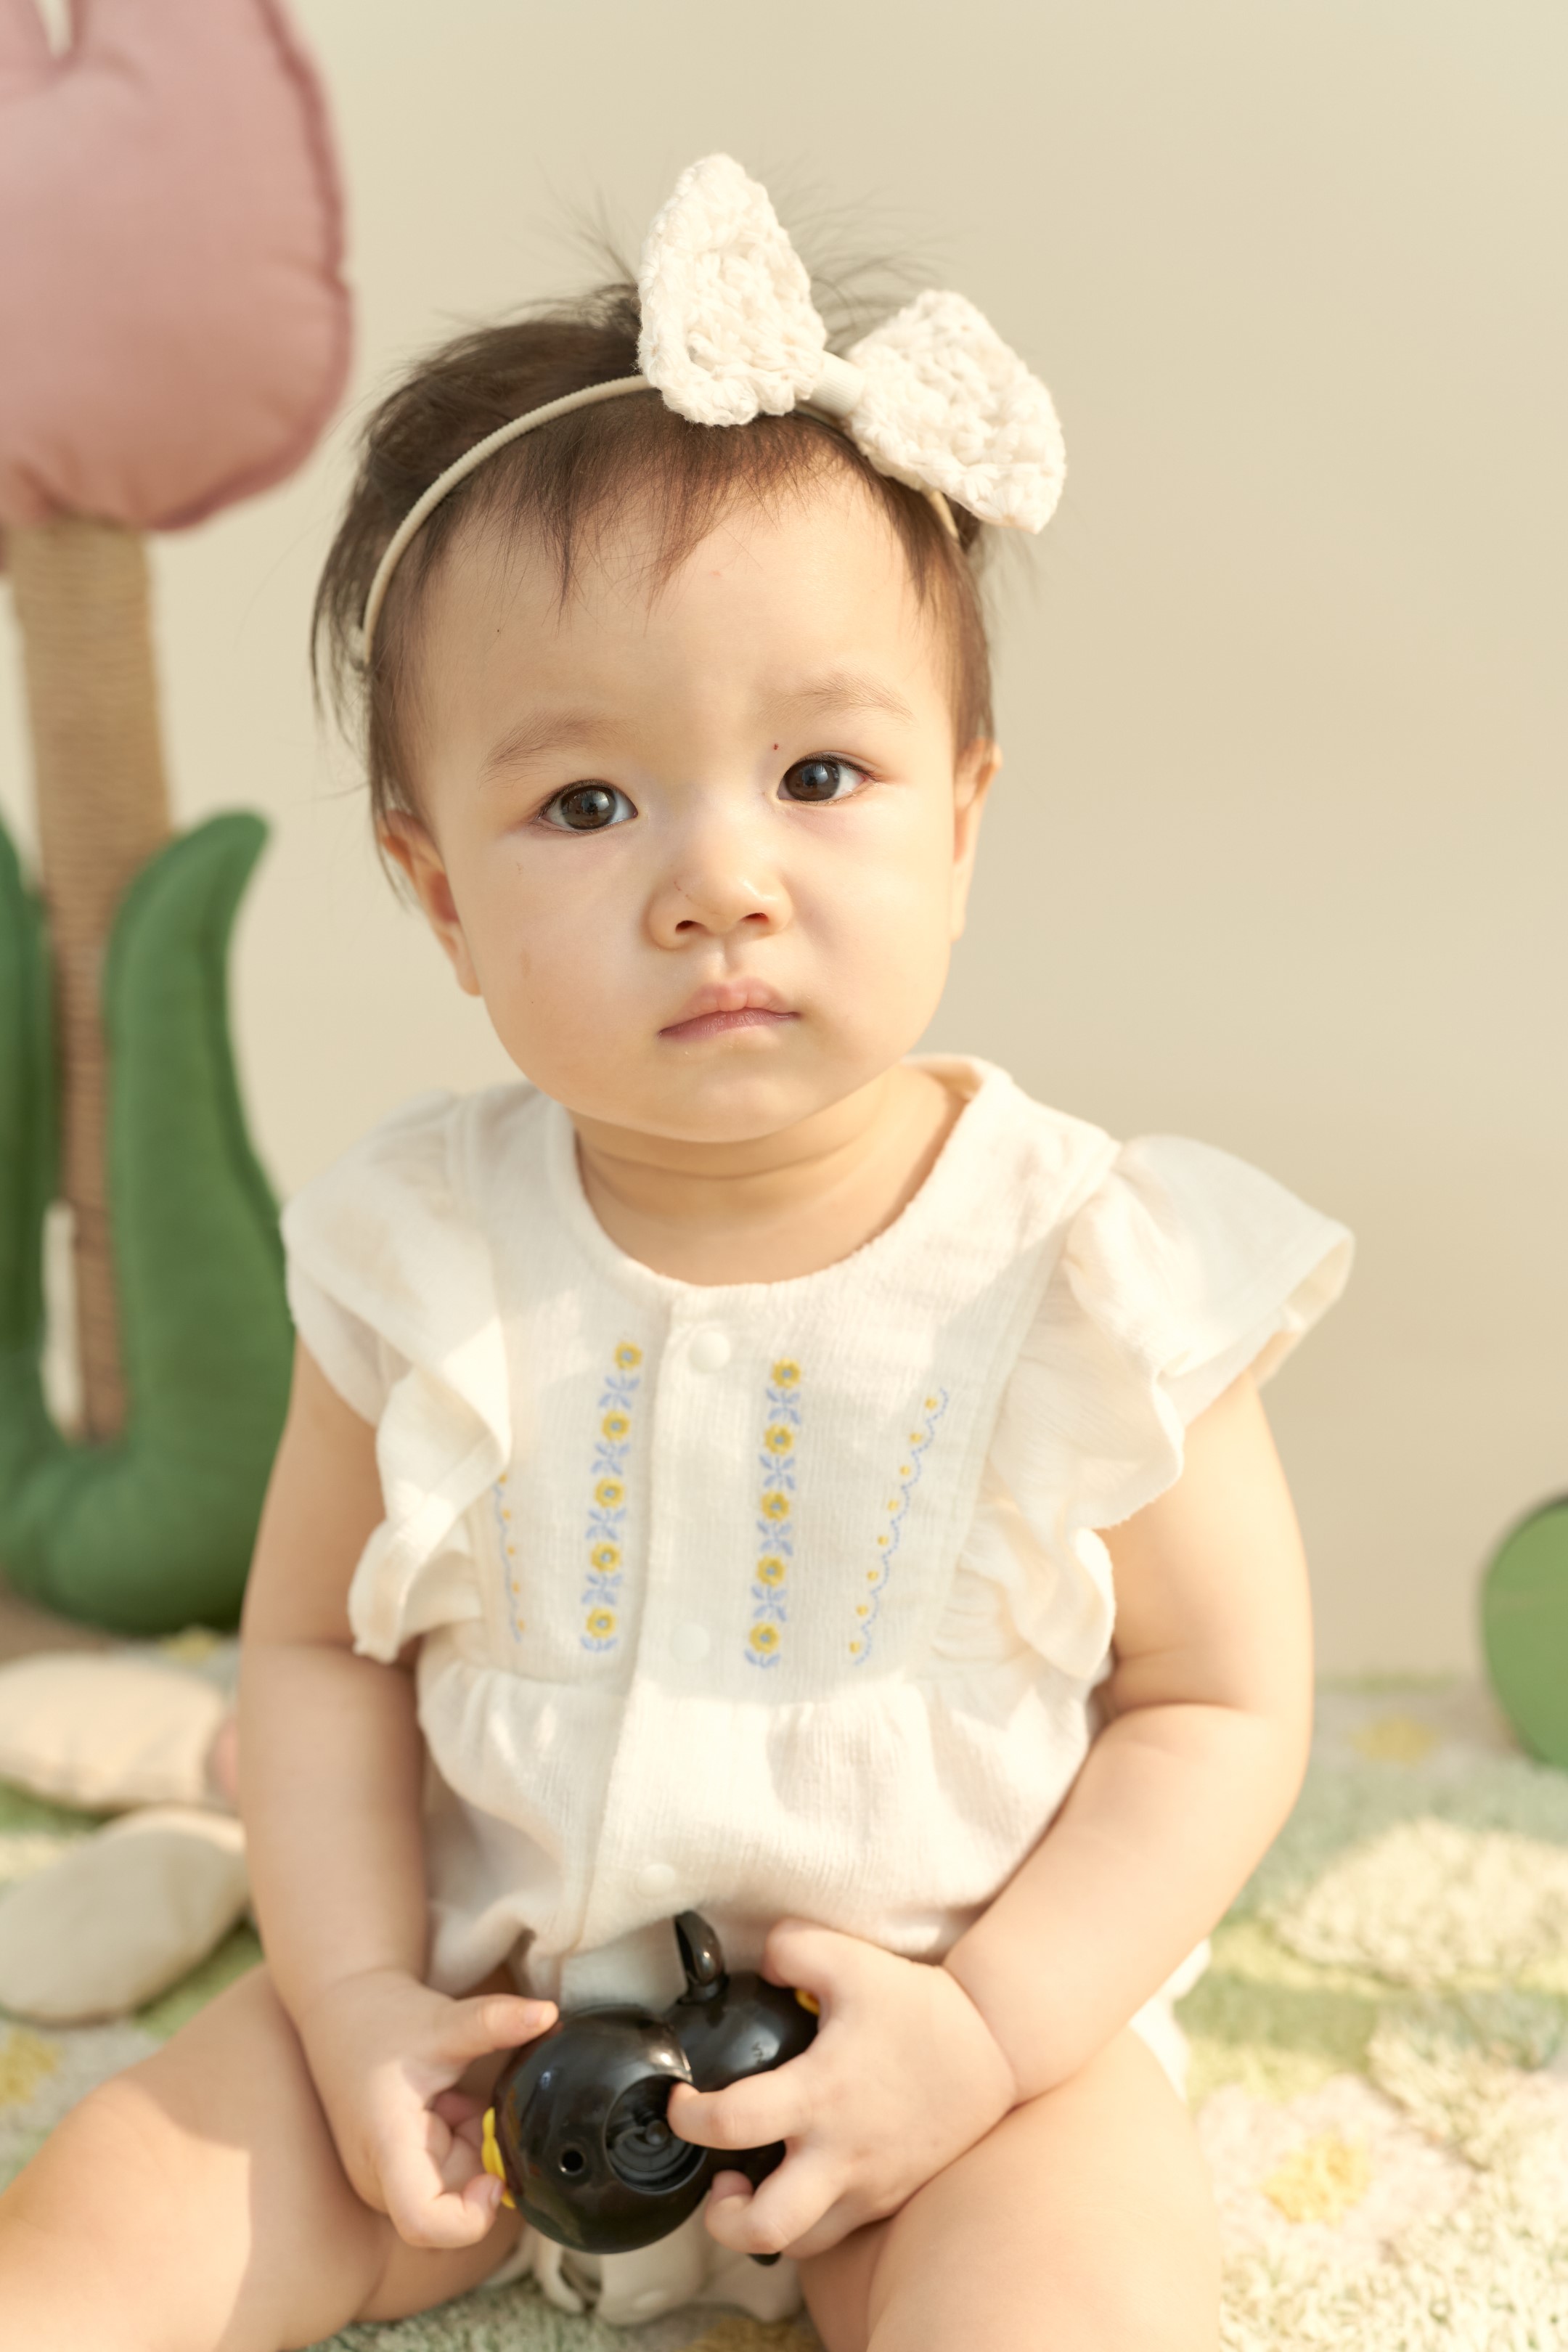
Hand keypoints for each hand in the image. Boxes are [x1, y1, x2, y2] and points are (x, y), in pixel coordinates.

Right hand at [296, 1966, 555, 2249]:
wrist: (344, 2017)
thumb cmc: (383, 2023)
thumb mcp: (441, 2021)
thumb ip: (493, 2022)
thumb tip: (548, 2012)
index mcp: (386, 2147)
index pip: (425, 2222)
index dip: (471, 2216)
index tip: (495, 2175)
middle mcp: (383, 2177)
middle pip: (455, 2203)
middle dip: (483, 2160)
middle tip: (476, 2106)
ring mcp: (391, 2178)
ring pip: (459, 2184)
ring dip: (474, 2144)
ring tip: (453, 2097)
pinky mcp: (402, 2171)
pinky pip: (452, 2170)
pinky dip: (464, 2137)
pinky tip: (446, 2103)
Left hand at [666, 1921, 1017, 2260]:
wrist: (994, 2045)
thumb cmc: (919, 2006)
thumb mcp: (848, 1958)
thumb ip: (788, 1948)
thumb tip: (756, 1963)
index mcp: (823, 2093)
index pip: (733, 2123)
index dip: (689, 2118)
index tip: (682, 2103)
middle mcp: (843, 2152)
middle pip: (766, 2226)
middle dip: (723, 2220)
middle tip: (718, 2182)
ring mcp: (870, 2184)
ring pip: (801, 2243)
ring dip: (764, 2223)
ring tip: (754, 2186)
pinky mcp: (891, 2197)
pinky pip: (837, 2228)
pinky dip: (808, 2215)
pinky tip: (802, 2176)